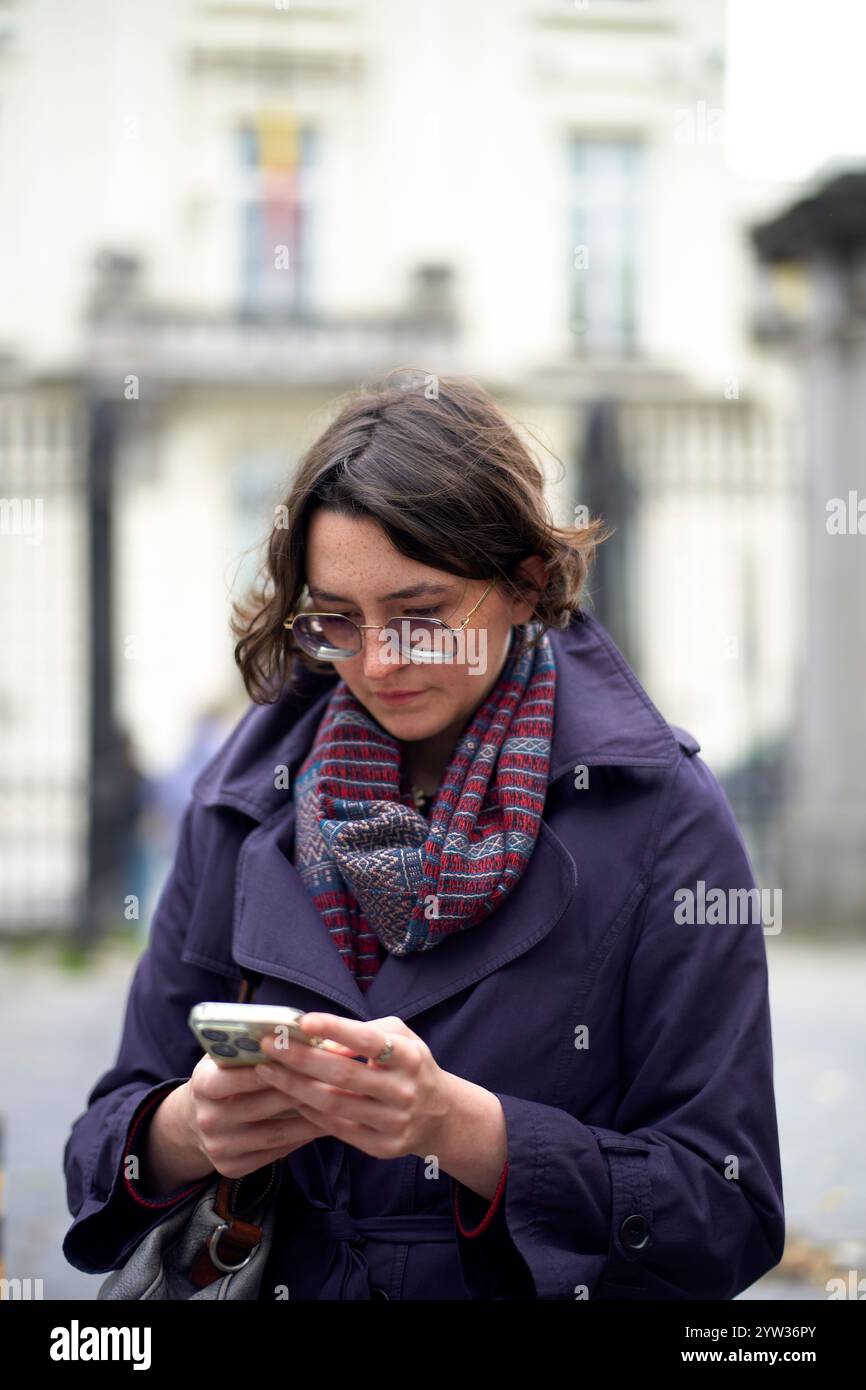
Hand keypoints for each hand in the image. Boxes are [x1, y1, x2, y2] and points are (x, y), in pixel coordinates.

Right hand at [177, 1051, 332, 1180]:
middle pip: (263, 1105)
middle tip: (338, 1080)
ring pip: (276, 1133)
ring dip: (312, 1118)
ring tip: (341, 1103)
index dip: (275, 1067)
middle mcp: (208, 1118)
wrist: (195, 1118)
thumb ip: (253, 1044)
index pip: (240, 1075)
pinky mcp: (232, 1167)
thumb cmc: (223, 1074)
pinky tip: (325, 1125)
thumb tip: (304, 1031)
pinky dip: (302, 1138)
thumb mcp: (227, 1055)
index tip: (308, 1057)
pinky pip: (276, 1153)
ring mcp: (219, 1147)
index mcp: (203, 1083)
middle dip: (302, 1090)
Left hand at [254, 1013, 454, 1161]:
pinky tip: (290, 1098)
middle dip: (300, 1059)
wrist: (440, 1116)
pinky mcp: (382, 1147)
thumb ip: (364, 1032)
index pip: (369, 1041)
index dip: (336, 1029)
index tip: (303, 1021)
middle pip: (342, 1075)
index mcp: (409, 1057)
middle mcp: (404, 1090)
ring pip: (334, 1104)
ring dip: (295, 1087)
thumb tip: (323, 1041)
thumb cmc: (410, 1066)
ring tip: (268, 1071)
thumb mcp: (401, 1038)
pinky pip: (337, 1128)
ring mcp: (394, 1122)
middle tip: (269, 1045)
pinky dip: (310, 1112)